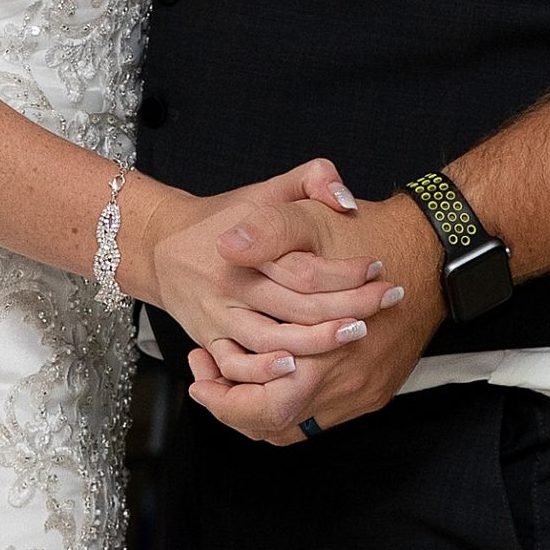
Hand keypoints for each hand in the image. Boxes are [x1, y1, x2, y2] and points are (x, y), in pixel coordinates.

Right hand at [127, 161, 406, 408]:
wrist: (162, 245)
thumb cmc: (225, 217)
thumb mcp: (266, 188)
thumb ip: (311, 178)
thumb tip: (345, 200)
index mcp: (247, 243)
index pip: (303, 266)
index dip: (345, 271)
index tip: (376, 267)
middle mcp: (232, 282)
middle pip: (297, 305)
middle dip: (349, 306)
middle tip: (387, 300)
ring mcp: (219, 314)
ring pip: (272, 338)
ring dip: (317, 341)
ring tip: (357, 333)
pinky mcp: (209, 339)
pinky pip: (236, 364)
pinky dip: (264, 371)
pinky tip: (297, 369)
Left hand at [187, 190, 444, 444]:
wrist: (432, 250)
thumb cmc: (371, 236)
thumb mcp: (310, 218)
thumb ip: (268, 231)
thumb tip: (228, 246)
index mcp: (323, 355)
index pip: (262, 408)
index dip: (223, 401)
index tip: (200, 380)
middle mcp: (345, 384)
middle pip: (276, 426)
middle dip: (236, 410)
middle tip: (209, 384)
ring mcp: (363, 392)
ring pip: (299, 426)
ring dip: (262, 410)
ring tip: (233, 383)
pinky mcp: (374, 390)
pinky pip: (325, 416)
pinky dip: (294, 406)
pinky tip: (275, 380)